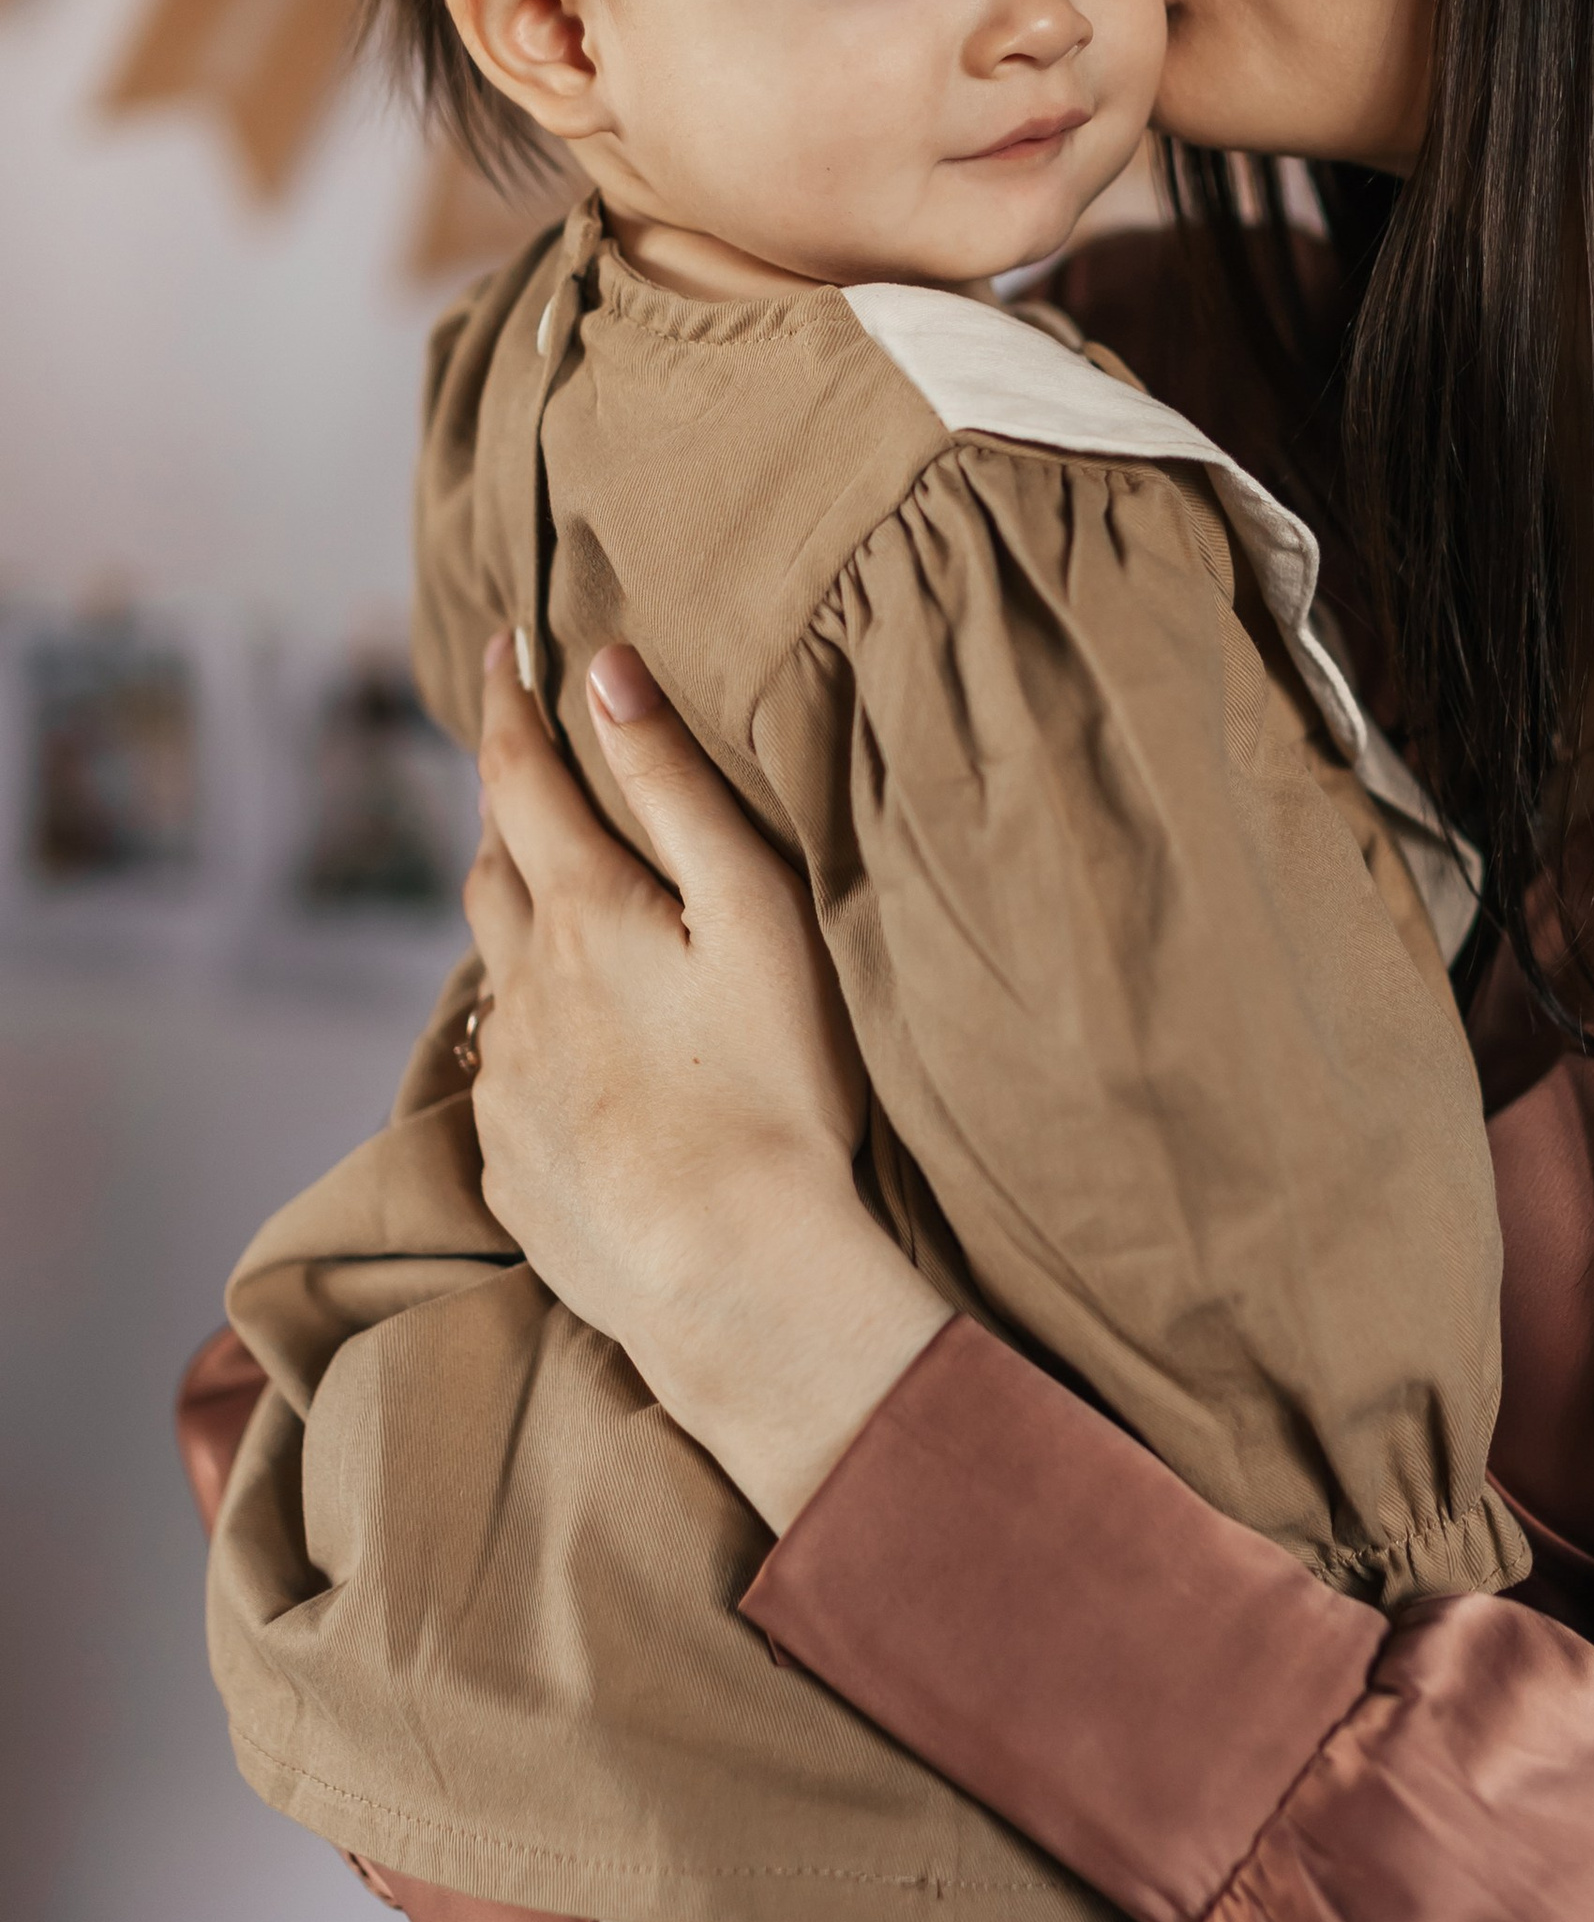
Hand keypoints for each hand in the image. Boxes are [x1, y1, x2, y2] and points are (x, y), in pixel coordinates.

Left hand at [465, 638, 948, 1528]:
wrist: (734, 1274)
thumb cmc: (773, 1085)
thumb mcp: (751, 910)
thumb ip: (674, 787)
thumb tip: (606, 673)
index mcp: (580, 914)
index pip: (520, 776)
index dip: (507, 703)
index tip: (502, 647)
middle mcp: (522, 993)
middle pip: (490, 873)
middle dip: (504, 811)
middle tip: (523, 772)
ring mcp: (510, 1088)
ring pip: (494, 981)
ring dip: (515, 933)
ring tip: (554, 920)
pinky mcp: (514, 1171)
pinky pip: (508, 1083)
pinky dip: (533, 1045)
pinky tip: (578, 1066)